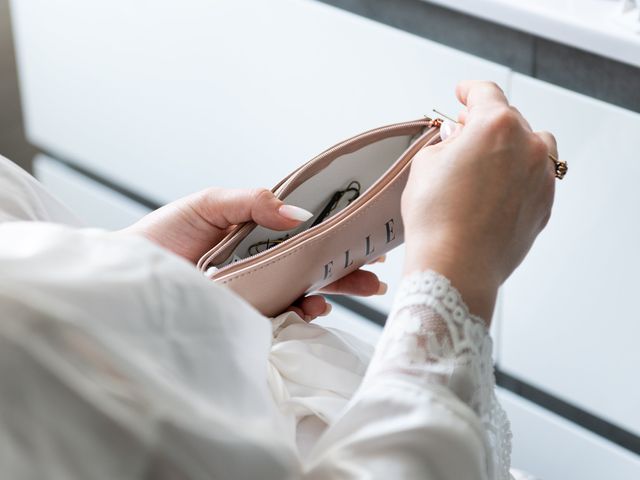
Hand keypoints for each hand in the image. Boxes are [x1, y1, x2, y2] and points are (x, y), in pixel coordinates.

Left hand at [120, 188, 385, 319]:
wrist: (125, 275)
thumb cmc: (162, 236)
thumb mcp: (207, 205)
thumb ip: (253, 203)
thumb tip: (300, 213)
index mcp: (257, 234)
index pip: (306, 232)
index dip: (337, 232)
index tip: (365, 232)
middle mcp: (263, 264)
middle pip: (315, 264)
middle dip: (349, 266)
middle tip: (377, 267)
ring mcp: (258, 293)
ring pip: (307, 291)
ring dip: (338, 289)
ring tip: (363, 286)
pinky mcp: (248, 319)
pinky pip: (285, 318)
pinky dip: (306, 313)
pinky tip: (316, 307)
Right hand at [401, 81, 556, 320]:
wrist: (455, 266)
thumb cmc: (436, 218)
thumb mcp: (425, 164)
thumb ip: (445, 141)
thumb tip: (456, 138)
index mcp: (496, 126)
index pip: (485, 93)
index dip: (469, 90)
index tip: (463, 93)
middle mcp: (527, 146)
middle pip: (509, 119)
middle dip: (484, 123)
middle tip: (462, 135)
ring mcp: (541, 177)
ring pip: (531, 147)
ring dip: (510, 147)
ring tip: (485, 164)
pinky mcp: (544, 205)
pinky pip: (535, 178)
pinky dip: (519, 176)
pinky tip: (494, 191)